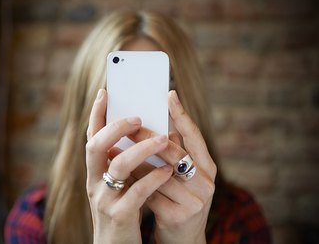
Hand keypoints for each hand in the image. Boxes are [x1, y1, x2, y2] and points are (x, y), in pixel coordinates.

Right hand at [86, 89, 173, 243]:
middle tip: (137, 117)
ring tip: (162, 139)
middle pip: (96, 146)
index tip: (105, 92)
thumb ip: (124, 162)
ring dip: (141, 149)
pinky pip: (137, 192)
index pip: (90, 137)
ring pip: (118, 167)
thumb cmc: (122, 210)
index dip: (95, 114)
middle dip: (116, 127)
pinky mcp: (119, 217)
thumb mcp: (118, 184)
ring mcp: (104, 200)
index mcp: (94, 172)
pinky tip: (168, 171)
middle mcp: (94, 183)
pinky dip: (153, 178)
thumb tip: (142, 132)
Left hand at [130, 90, 216, 243]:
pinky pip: (149, 193)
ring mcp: (194, 201)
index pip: (195, 136)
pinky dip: (134, 182)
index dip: (182, 115)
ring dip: (134, 161)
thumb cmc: (179, 200)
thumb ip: (174, 153)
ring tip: (115, 148)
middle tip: (129, 123)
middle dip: (147, 136)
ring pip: (157, 172)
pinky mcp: (177, 216)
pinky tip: (121, 176)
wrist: (183, 240)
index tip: (169, 94)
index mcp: (208, 168)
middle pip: (173, 152)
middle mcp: (205, 183)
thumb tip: (157, 124)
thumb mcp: (183, 177)